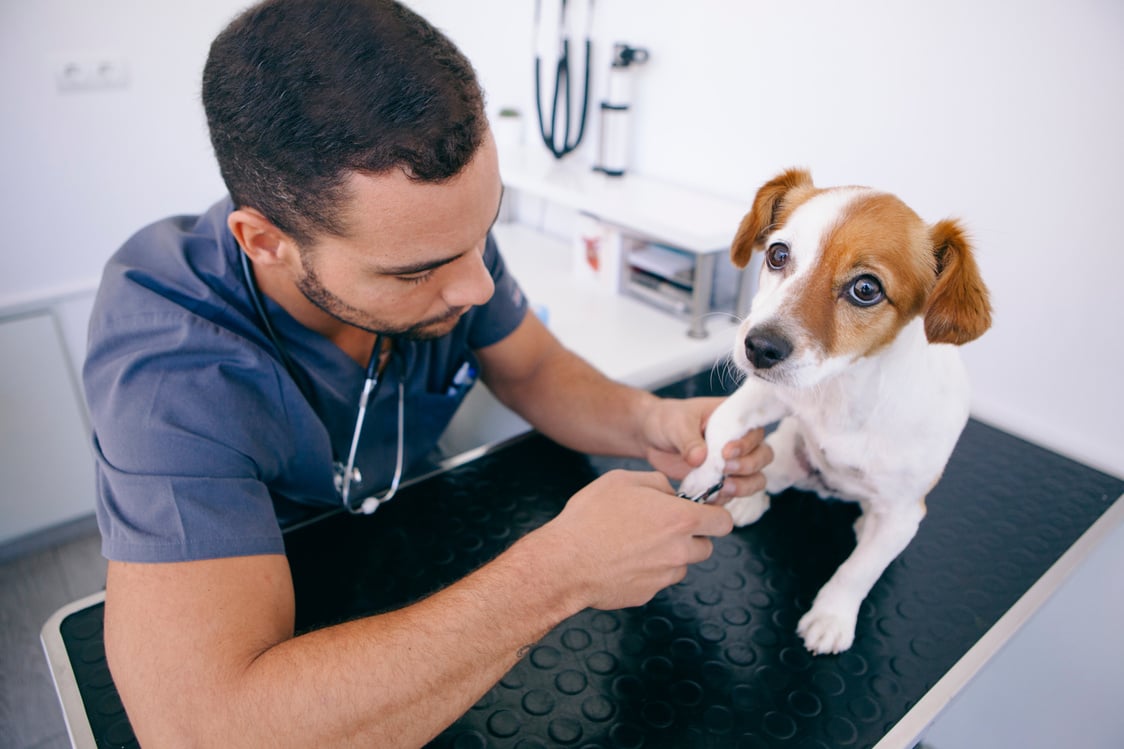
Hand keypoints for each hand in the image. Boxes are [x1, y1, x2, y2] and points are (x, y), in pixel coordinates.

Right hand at [535, 469, 733, 609]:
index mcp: (679, 520)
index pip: (724, 522)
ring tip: (635, 544)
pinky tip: (622, 560)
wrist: (566, 562)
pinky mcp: (647, 594)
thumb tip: (671, 493)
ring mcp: (664, 576)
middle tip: (662, 527)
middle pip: (705, 547)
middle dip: (690, 537)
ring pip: (680, 565)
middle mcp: (679, 551)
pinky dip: (647, 572)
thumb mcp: (622, 480)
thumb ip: (657, 483)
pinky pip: (657, 580)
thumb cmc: (591, 518)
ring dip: (669, 556)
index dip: (715, 515)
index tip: (703, 513)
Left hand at [641, 397, 771, 502]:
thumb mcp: (676, 424)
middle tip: (724, 470)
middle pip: (763, 456)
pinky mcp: (721, 480)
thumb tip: (700, 459)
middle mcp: (740, 440)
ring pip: (755, 478)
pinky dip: (725, 498)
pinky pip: (733, 494)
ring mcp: (732, 462)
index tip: (726, 452)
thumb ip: (689, 440)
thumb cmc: (668, 420)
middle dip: (748, 466)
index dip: (746, 444)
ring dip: (744, 486)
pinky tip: (711, 498)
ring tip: (723, 488)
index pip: (755, 431)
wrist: (651, 437)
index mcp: (734, 419)